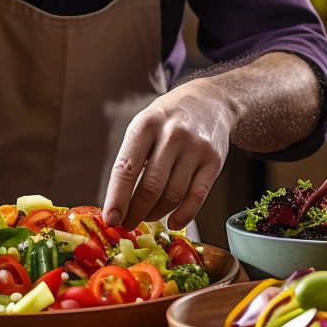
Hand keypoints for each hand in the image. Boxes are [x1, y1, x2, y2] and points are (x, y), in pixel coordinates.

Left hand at [102, 79, 233, 230]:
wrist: (210, 101)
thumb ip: (132, 159)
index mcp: (146, 124)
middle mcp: (172, 134)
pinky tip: (173, 223)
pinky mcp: (215, 161)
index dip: (117, 198)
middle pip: (151, 187)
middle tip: (127, 224)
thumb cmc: (167, 120)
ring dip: (157, 213)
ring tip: (148, 217)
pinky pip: (198, 196)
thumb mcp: (144, 126)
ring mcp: (196, 147)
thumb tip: (117, 203)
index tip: (110, 219)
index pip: (127, 168)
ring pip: (173, 195)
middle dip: (136, 212)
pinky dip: (184, 215)